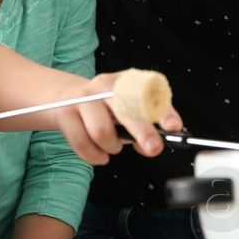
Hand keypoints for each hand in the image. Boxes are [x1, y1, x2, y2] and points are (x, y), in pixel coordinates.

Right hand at [57, 72, 182, 164]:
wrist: (65, 99)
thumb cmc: (105, 110)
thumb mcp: (127, 112)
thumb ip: (143, 127)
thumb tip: (153, 146)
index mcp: (125, 82)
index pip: (149, 92)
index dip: (163, 110)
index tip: (173, 126)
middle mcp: (104, 86)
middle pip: (125, 110)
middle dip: (142, 132)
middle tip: (153, 149)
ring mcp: (83, 98)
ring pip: (101, 132)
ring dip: (111, 147)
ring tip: (112, 146)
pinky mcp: (65, 113)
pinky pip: (82, 143)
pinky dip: (94, 156)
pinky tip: (100, 155)